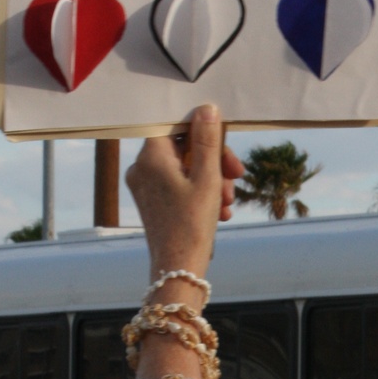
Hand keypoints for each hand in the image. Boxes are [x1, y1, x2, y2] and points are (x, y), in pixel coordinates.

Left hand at [126, 105, 244, 278]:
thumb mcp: (207, 177)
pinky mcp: (152, 203)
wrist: (178, 269)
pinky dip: (200, 193)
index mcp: (151, 156)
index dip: (206, 134)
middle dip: (214, 162)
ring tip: (227, 202)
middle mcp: (141, 168)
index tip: (227, 149)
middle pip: (183, 149)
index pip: (178, 127)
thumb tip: (206, 109)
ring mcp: (145, 187)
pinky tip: (218, 211)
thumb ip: (207, 141)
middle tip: (236, 177)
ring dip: (212, 181)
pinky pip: (179, 186)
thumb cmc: (192, 224)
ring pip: (185, 169)